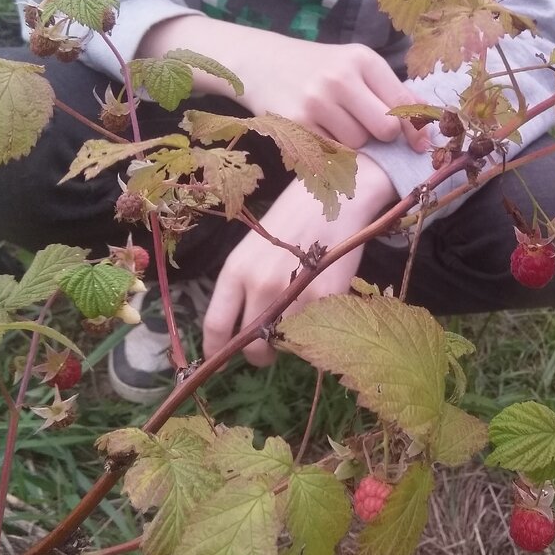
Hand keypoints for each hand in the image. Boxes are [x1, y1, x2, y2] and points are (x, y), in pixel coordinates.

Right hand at [138, 14, 429, 150]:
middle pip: (385, 129)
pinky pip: (331, 151)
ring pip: (358, 144)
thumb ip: (389, 91)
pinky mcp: (297, 123)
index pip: (403, 103)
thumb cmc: (318, 68)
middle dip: (382, 137)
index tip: (419, 145)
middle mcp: (341, 78)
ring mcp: (317, 101)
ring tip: (335, 122)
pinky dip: (330, 147)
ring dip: (353, 142)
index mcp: (363, 59)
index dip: (414, 129)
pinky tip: (319, 129)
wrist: (263, 63)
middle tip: (365, 126)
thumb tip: (424, 127)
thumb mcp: (354, 66)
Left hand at [202, 155, 396, 365]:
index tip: (221, 360)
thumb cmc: (296, 216)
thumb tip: (242, 325)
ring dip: (295, 339)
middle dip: (262, 353)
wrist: (338, 194)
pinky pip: (317, 334)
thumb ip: (246, 283)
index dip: (216, 352)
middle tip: (274, 345)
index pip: (215, 326)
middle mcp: (259, 284)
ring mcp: (292, 292)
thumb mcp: (257, 246)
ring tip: (306, 313)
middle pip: (253, 346)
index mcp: (236, 269)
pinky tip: (326, 305)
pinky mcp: (325, 297)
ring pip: (288, 343)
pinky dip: (322, 330)